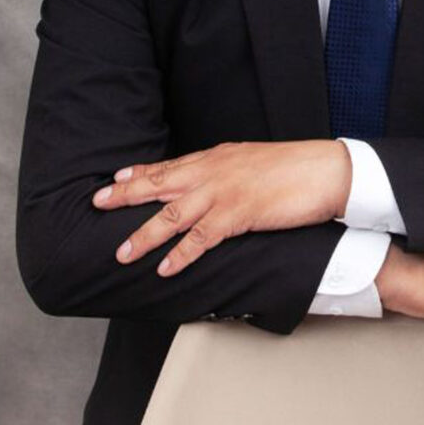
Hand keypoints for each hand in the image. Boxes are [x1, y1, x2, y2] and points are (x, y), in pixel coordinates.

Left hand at [91, 140, 351, 276]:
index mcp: (219, 157)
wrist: (324, 170)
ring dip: (145, 234)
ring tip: (122, 252)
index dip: (141, 172)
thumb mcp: (254, 162)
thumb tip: (212, 182)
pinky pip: (202, 238)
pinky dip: (181, 254)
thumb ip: (229, 170)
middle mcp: (215, 171)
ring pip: (173, 214)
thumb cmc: (295, 167)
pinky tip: (165, 268)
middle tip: (98, 203)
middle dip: (127, 195)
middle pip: (162, 183)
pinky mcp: (239, 214)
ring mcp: (225, 192)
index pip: (172, 164)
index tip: (116, 178)